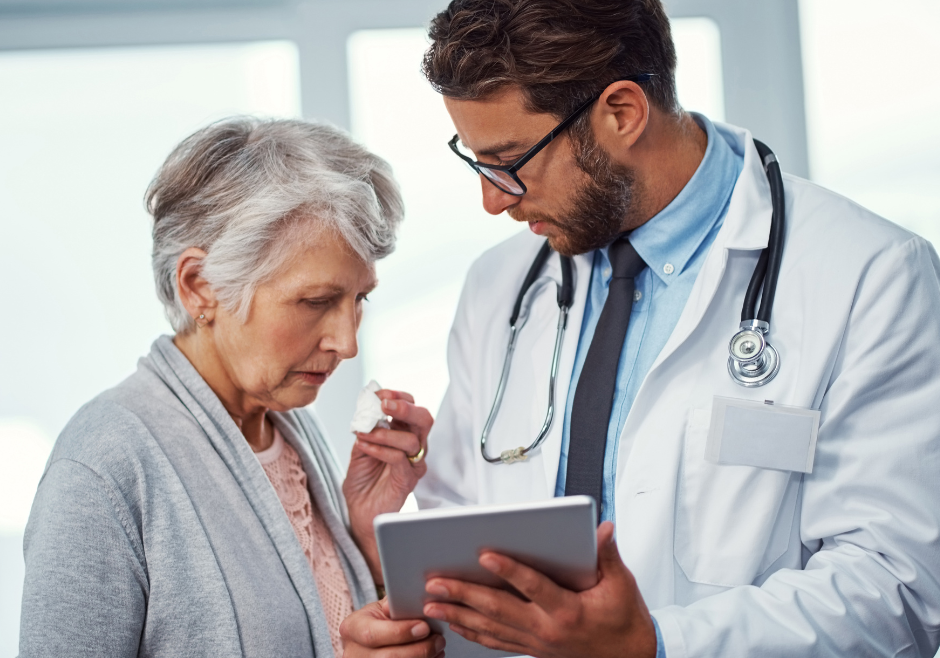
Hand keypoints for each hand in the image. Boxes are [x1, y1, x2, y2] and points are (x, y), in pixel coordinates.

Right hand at [340, 598, 444, 657]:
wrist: (367, 641)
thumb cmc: (378, 621)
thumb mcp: (380, 608)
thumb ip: (395, 604)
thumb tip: (411, 602)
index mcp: (351, 628)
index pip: (372, 634)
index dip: (400, 632)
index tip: (424, 627)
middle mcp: (353, 652)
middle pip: (388, 657)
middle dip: (418, 650)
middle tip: (438, 640)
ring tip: (438, 648)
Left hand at [344, 389, 431, 580]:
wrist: (360, 513)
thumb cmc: (362, 482)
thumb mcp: (359, 448)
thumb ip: (366, 429)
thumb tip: (366, 409)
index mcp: (403, 434)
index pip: (411, 407)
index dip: (398, 396)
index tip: (379, 393)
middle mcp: (413, 447)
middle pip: (424, 419)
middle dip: (405, 406)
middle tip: (384, 404)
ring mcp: (413, 464)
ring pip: (412, 439)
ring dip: (384, 432)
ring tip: (364, 433)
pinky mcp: (408, 480)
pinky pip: (400, 459)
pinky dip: (381, 449)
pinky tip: (365, 447)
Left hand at [421, 522, 655, 657]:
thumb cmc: (624, 620)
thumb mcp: (622, 585)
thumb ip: (608, 555)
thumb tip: (602, 528)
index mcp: (568, 611)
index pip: (533, 587)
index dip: (509, 570)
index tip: (484, 554)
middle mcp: (547, 630)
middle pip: (499, 610)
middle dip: (464, 595)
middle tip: (436, 582)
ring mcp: (536, 643)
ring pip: (491, 628)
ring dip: (458, 616)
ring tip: (431, 604)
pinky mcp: (532, 650)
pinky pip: (496, 642)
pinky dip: (472, 633)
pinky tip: (453, 624)